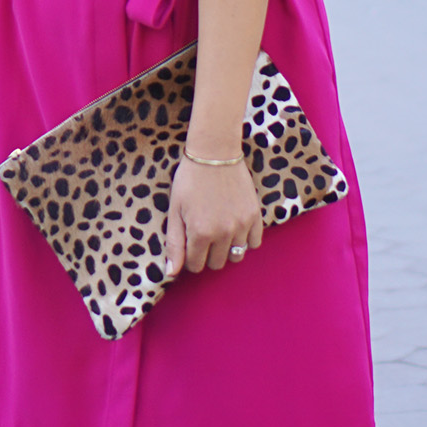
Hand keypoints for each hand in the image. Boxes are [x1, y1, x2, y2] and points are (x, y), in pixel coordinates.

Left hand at [165, 141, 262, 277]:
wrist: (215, 153)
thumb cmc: (190, 180)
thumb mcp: (175, 211)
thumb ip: (174, 244)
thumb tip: (172, 273)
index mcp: (200, 233)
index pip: (195, 265)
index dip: (189, 257)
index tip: (189, 242)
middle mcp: (223, 233)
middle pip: (216, 264)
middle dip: (207, 255)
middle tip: (203, 235)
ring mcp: (241, 225)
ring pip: (236, 256)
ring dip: (225, 250)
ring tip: (219, 231)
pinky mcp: (255, 216)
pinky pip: (254, 243)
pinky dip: (244, 241)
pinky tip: (235, 228)